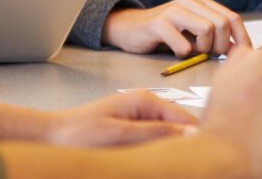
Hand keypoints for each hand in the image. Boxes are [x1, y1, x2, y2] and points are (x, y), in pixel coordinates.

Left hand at [44, 90, 198, 147]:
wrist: (52, 136)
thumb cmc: (79, 132)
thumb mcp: (120, 134)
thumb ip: (156, 133)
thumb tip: (191, 134)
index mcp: (145, 100)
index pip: (186, 118)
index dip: (200, 135)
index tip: (209, 153)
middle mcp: (146, 106)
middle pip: (180, 127)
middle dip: (187, 143)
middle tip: (192, 162)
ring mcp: (140, 118)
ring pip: (169, 136)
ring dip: (172, 149)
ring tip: (174, 162)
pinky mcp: (133, 130)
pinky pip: (156, 141)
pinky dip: (159, 152)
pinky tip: (158, 161)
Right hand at [104, 0, 251, 56]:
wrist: (130, 29)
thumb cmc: (166, 34)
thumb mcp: (193, 33)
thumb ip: (215, 37)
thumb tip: (240, 50)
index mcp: (202, 3)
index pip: (232, 18)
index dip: (242, 39)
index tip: (243, 56)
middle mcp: (190, 2)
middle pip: (222, 24)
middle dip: (221, 46)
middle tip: (209, 54)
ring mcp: (174, 10)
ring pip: (207, 29)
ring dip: (203, 48)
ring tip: (192, 51)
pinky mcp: (158, 23)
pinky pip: (183, 44)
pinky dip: (183, 53)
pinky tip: (176, 52)